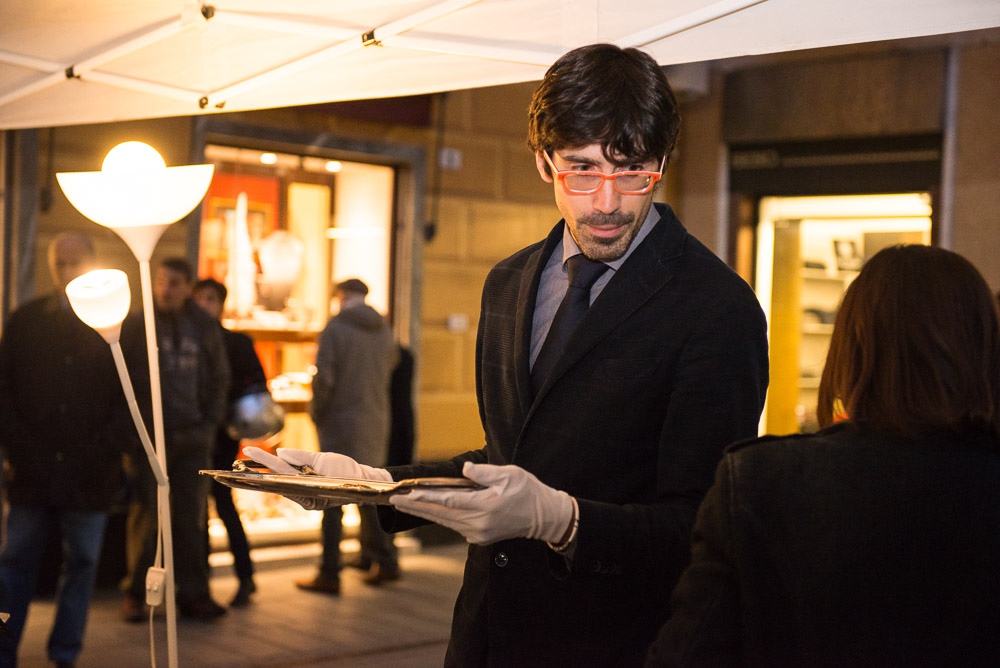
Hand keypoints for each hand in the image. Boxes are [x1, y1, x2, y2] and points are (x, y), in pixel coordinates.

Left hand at [240, 446, 391, 510]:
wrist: (365, 483)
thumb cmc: (349, 474)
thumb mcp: (328, 461)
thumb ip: (303, 457)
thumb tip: (281, 453)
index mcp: (309, 492)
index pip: (282, 474)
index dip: (265, 462)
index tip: (248, 452)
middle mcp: (303, 496)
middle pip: (276, 480)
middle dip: (257, 470)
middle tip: (237, 459)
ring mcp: (304, 494)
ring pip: (279, 481)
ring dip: (263, 471)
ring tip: (244, 461)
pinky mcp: (306, 490)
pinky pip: (287, 481)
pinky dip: (275, 473)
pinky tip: (263, 466)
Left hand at [389, 461, 573, 544]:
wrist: (544, 517)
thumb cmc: (528, 491)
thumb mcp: (509, 474)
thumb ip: (484, 473)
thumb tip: (464, 470)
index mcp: (485, 506)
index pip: (448, 501)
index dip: (425, 497)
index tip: (407, 493)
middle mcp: (478, 524)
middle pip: (440, 513)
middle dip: (415, 505)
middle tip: (393, 499)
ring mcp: (477, 533)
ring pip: (443, 520)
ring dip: (423, 511)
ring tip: (403, 502)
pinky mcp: (478, 536)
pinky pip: (453, 524)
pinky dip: (438, 515)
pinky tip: (425, 508)